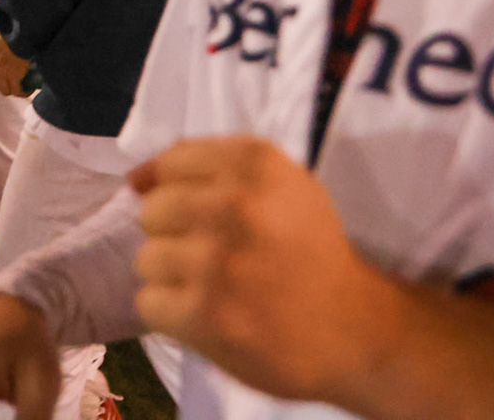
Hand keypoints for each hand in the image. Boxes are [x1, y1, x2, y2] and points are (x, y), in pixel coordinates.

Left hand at [0, 31, 30, 95]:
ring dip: (9, 90)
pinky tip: (25, 91)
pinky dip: (21, 93)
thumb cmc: (11, 33)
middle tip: (2, 84)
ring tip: (15, 88)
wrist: (21, 36)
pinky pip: (16, 90)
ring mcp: (3, 73)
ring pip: (3, 90)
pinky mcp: (15, 77)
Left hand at [129, 135, 391, 401]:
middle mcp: (235, 205)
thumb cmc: (309, 251)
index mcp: (255, 163)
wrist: (358, 330)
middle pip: (152, 211)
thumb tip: (135, 178)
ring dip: (174, 279)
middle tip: (218, 259)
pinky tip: (212, 318)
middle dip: (177, 237)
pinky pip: (149, 303)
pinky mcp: (205, 313)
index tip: (206, 217)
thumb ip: (208, 169)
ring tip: (218, 290)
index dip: (181, 192)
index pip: (172, 163)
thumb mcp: (279, 187)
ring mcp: (217, 261)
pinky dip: (173, 316)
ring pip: (146, 259)